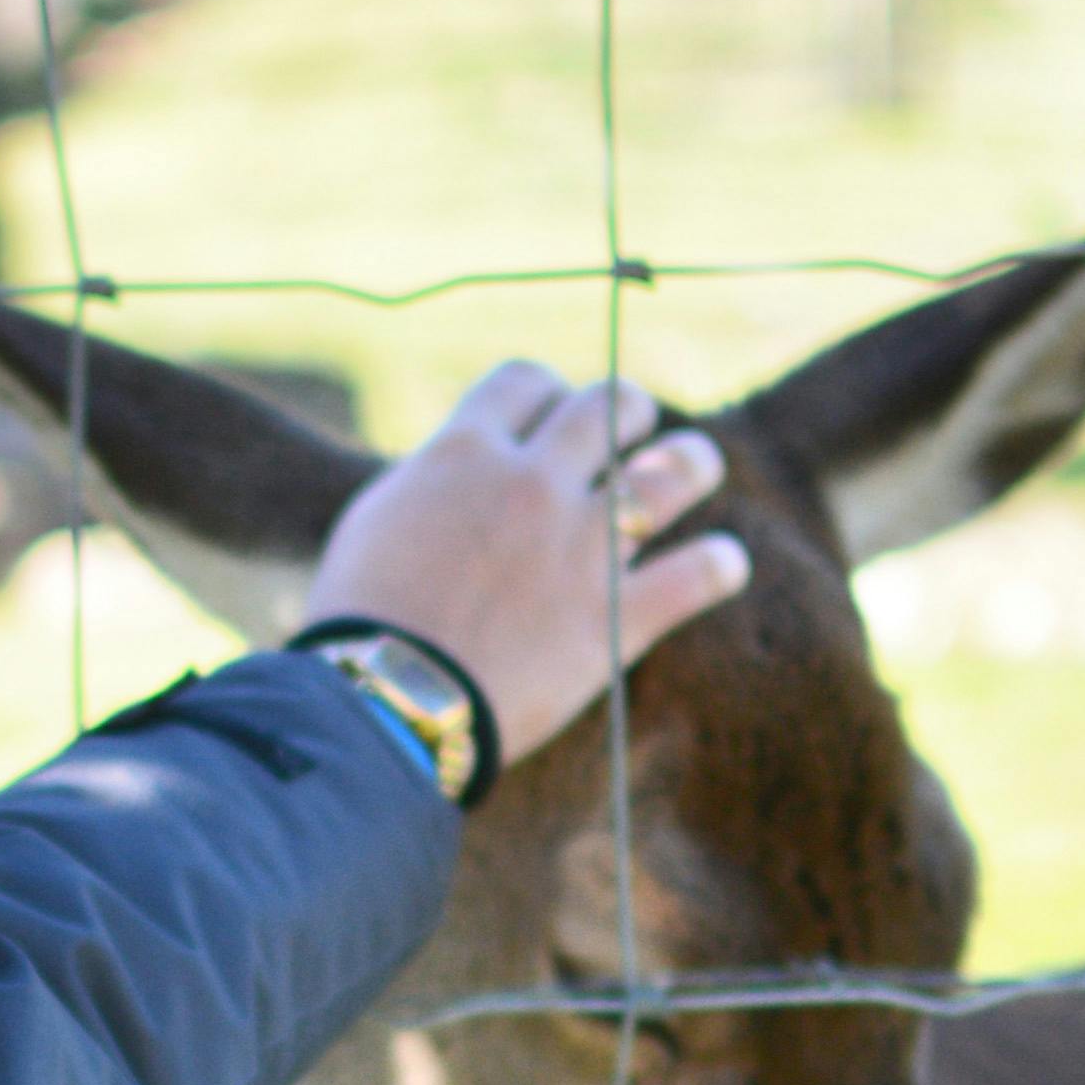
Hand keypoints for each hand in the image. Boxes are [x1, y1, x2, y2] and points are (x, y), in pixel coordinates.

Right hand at [307, 365, 748, 773]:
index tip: (549, 411)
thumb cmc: (359, 620)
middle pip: (607, 406)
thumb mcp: (375, 521)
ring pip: (671, 473)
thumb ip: (432, 484)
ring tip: (695, 465)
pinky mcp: (619, 618)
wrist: (386, 703)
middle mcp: (533, 482)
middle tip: (630, 426)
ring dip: (691, 462)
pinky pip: (697, 575)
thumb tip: (462, 472)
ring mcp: (583, 548)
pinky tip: (725, 564)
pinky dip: (719, 566)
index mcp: (466, 452)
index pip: (525, 381)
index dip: (545, 391)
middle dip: (625, 410)